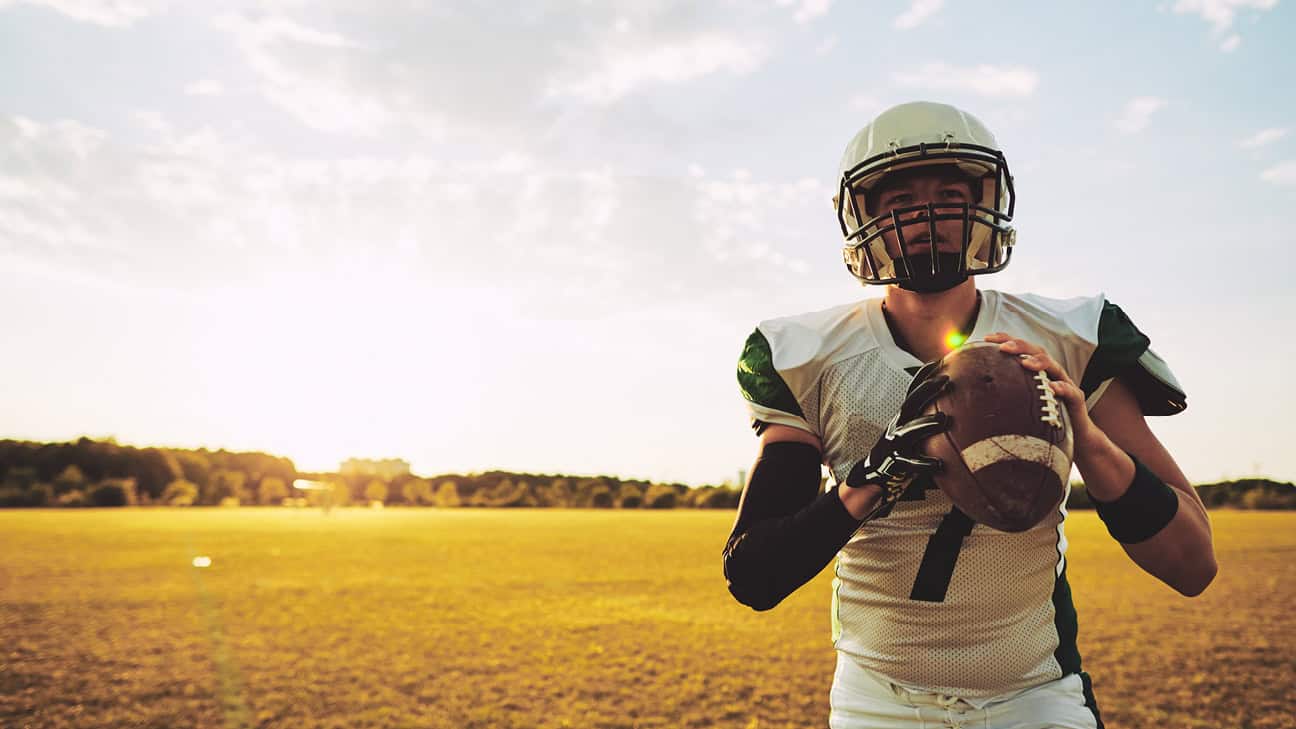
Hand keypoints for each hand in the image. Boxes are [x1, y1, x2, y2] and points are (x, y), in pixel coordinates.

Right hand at [843, 360, 950, 521]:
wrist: (871, 479)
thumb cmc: (899, 456)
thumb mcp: (911, 435)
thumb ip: (926, 424)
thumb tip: (956, 415)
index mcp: (902, 419)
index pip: (913, 391)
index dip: (924, 375)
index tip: (940, 360)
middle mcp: (897, 427)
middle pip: (911, 403)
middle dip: (927, 389)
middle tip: (946, 379)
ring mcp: (895, 445)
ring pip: (910, 430)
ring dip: (926, 423)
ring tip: (944, 419)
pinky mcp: (895, 464)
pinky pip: (911, 464)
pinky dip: (925, 463)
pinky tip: (939, 465)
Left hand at [982, 332, 1098, 449]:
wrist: (1073, 436)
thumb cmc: (1041, 417)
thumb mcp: (1018, 403)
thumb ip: (1001, 393)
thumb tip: (968, 392)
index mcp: (1035, 370)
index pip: (1020, 349)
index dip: (1005, 340)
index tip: (986, 339)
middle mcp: (1050, 372)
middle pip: (1036, 351)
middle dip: (1019, 346)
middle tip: (1003, 347)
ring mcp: (1064, 384)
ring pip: (1054, 366)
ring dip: (1038, 362)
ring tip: (1024, 363)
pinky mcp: (1075, 399)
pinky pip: (1070, 391)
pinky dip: (1061, 388)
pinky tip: (1052, 388)